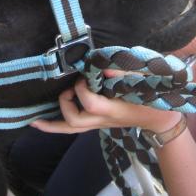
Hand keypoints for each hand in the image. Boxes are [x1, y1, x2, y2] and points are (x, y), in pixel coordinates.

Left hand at [32, 77, 180, 133]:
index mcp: (112, 110)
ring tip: (35, 120)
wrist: (160, 119)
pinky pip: (74, 127)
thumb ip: (124, 72)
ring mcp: (99, 124)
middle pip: (74, 122)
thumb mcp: (144, 81)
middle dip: (64, 104)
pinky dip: (59, 124)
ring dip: (52, 124)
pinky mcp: (97, 123)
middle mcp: (102, 120)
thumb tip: (102, 66)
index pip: (88, 102)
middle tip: (67, 90)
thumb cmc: (152, 98)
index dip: (81, 88)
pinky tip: (45, 121)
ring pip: (71, 129)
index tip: (85, 75)